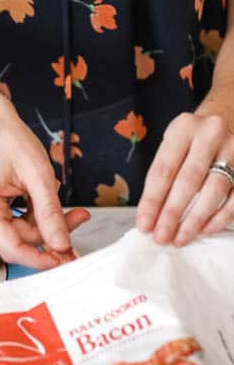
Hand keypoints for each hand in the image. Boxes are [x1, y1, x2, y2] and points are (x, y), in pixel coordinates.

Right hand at [0, 100, 89, 267]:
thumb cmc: (7, 139)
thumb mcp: (37, 174)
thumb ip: (49, 212)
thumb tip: (62, 245)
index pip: (11, 248)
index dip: (41, 258)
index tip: (66, 258)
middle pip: (20, 240)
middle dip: (51, 231)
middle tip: (80, 216)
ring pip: (20, 233)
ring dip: (46, 223)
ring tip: (67, 204)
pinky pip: (15, 224)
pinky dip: (35, 216)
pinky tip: (44, 199)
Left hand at [136, 109, 233, 245]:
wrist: (220, 126)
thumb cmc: (189, 143)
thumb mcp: (171, 147)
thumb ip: (161, 177)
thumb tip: (149, 217)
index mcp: (184, 127)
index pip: (164, 169)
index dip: (153, 200)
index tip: (144, 224)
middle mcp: (211, 134)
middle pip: (189, 181)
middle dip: (172, 213)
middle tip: (161, 237)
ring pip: (214, 190)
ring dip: (195, 219)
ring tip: (180, 238)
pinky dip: (220, 217)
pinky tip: (204, 230)